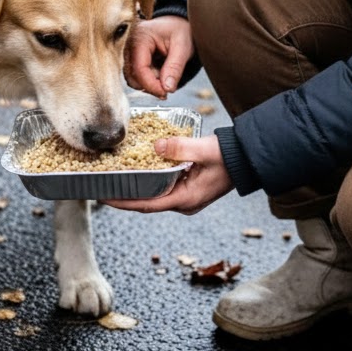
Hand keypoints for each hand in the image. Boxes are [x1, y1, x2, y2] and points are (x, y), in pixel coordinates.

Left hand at [102, 135, 232, 214]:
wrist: (248, 158)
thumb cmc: (229, 156)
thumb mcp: (204, 150)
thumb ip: (180, 147)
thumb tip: (156, 145)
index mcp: (186, 199)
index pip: (147, 204)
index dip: (124, 201)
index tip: (104, 196)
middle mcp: (184, 202)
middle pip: (147, 201)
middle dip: (125, 194)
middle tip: (103, 184)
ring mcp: (186, 195)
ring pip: (154, 193)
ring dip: (136, 186)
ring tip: (116, 176)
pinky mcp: (188, 186)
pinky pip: (163, 185)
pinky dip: (149, 178)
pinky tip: (139, 168)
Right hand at [124, 15, 193, 98]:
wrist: (176, 24)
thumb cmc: (179, 30)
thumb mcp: (183, 47)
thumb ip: (175, 67)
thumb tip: (167, 89)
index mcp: (140, 37)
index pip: (139, 68)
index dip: (152, 85)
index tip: (165, 93)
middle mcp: (128, 45)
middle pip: (132, 76)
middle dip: (150, 85)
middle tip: (168, 86)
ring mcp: (127, 52)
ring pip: (132, 79)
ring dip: (149, 83)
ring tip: (165, 76)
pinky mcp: (130, 59)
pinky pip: (135, 76)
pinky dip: (147, 80)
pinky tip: (159, 74)